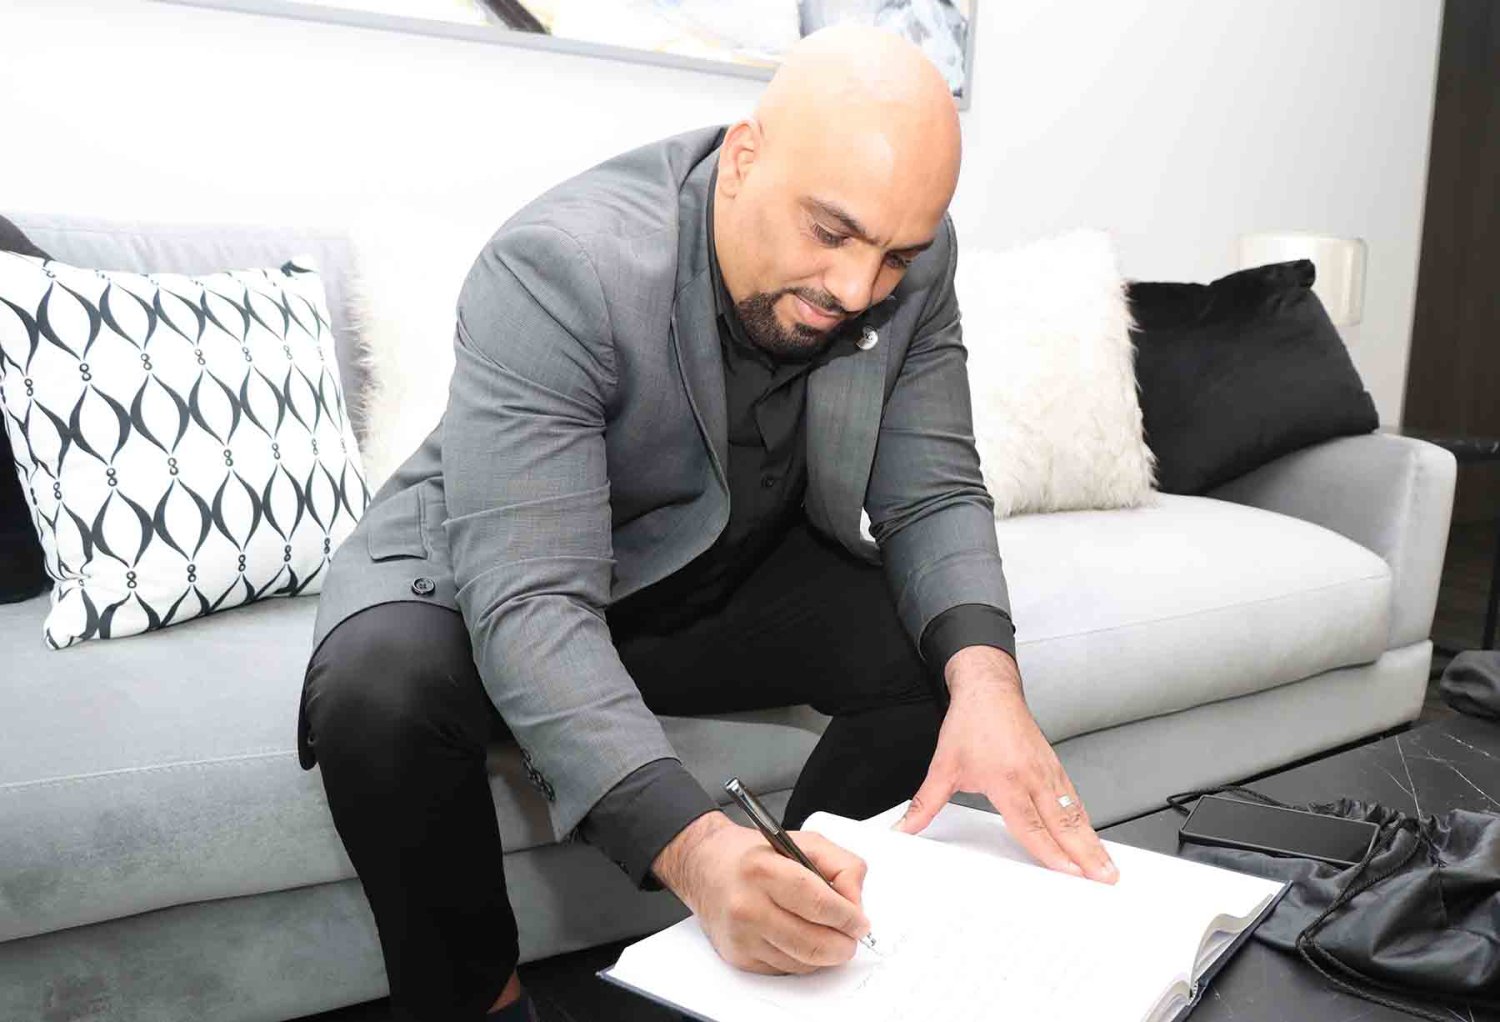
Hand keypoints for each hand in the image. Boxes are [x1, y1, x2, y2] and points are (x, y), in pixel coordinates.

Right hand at [650, 811, 871, 973]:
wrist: (706, 868)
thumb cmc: (755, 855)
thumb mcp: (804, 841)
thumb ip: (841, 865)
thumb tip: (855, 903)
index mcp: (764, 870)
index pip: (819, 904)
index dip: (848, 917)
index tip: (860, 922)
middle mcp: (748, 906)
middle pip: (813, 942)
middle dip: (844, 944)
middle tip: (852, 936)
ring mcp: (743, 936)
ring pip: (804, 962)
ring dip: (825, 954)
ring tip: (827, 934)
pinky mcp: (740, 957)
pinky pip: (787, 969)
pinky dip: (803, 959)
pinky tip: (799, 937)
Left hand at [894, 646, 1118, 884]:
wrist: (988, 689)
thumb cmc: (970, 724)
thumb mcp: (943, 766)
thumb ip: (924, 805)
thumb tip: (903, 829)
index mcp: (1006, 779)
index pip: (1032, 825)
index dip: (1052, 853)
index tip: (1071, 874)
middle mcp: (1033, 777)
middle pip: (1064, 824)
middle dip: (1087, 855)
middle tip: (1106, 879)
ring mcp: (1048, 771)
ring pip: (1075, 812)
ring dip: (1093, 841)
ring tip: (1108, 867)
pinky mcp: (1054, 766)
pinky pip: (1074, 799)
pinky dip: (1086, 821)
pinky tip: (1092, 836)